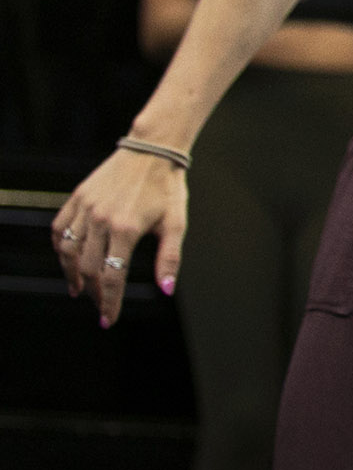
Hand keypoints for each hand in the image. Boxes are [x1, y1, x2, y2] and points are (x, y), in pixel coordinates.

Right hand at [54, 147, 187, 325]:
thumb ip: (170, 258)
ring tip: (80, 288)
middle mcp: (101, 219)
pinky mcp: (77, 197)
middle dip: (93, 292)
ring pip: (69, 252)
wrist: (153, 150)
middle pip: (89, 269)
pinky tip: (69, 260)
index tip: (109, 319)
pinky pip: (59, 229)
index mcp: (126, 228)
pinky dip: (61, 248)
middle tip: (99, 303)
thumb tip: (166, 290)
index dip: (109, 302)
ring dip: (73, 274)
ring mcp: (86, 207)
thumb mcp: (176, 222)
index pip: (112, 277)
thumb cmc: (168, 187)